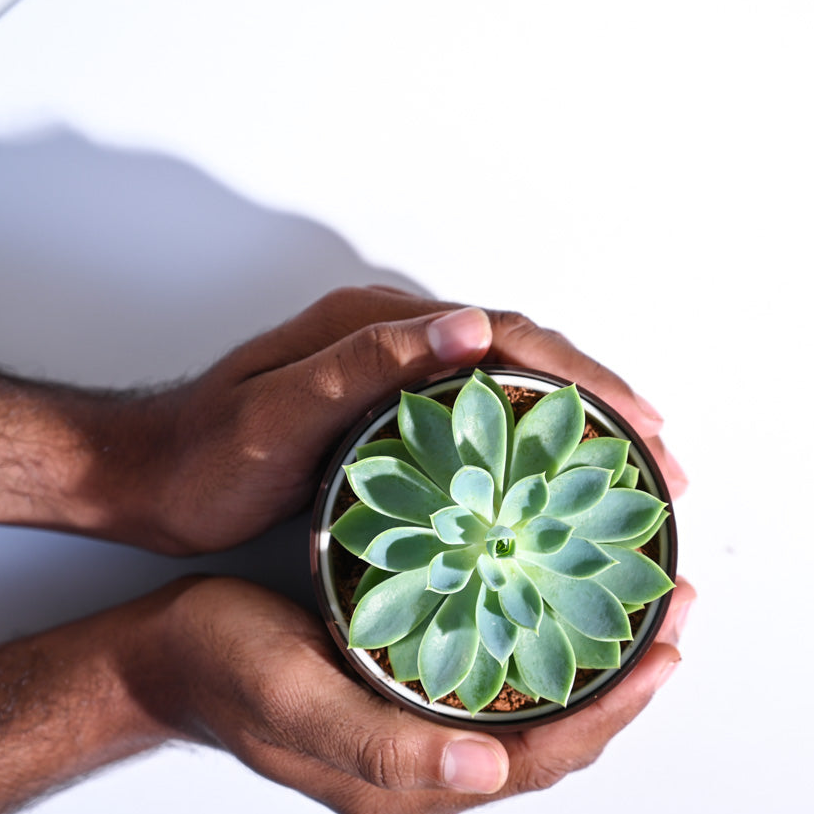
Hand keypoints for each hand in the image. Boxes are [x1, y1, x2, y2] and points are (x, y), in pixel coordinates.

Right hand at [121, 574, 694, 813]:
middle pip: (555, 734)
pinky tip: (556, 603)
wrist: (170, 656)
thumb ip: (384, 745)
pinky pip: (496, 679)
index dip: (615, 711)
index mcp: (411, 782)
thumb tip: (488, 770)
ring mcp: (418, 725)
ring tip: (635, 606)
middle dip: (624, 680)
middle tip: (672, 613)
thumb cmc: (224, 672)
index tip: (667, 650)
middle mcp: (428, 762)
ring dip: (591, 660)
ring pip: (532, 705)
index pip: (545, 758)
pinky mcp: (405, 690)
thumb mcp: (295, 702)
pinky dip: (541, 644)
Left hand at [135, 286, 686, 552]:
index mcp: (381, 328)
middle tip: (664, 462)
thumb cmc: (206, 456)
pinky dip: (532, 451)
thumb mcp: (278, 411)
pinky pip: (482, 427)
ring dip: (579, 430)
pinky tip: (557, 488)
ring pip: (512, 395)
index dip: (585, 381)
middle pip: (527, 362)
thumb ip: (366, 363)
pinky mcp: (390, 421)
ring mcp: (397, 382)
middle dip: (605, 406)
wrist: (149, 478)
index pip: (510, 338)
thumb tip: (470, 325)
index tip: (643, 426)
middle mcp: (398, 345)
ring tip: (634, 476)